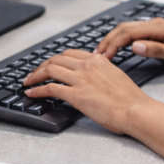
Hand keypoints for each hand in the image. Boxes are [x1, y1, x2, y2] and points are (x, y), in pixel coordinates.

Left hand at [23, 49, 150, 133]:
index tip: (49, 65)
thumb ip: (101, 72)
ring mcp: (80, 79)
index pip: (69, 54)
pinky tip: (31, 93)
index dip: (56, 59)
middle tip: (34, 73)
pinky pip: (49, 88)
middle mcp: (87, 66)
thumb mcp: (116, 76)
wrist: (135, 110)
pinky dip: (37, 90)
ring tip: (28, 82)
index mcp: (97, 60)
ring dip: (35, 76)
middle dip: (41, 66)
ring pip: (50, 70)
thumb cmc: (130, 99)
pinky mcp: (75, 95)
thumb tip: (93, 77)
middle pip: (56, 59)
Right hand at [94, 18, 163, 71]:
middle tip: (97, 55)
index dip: (113, 44)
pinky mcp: (160, 31)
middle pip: (125, 28)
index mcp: (159, 28)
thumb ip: (155, 49)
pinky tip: (121, 47)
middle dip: (109, 40)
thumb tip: (134, 46)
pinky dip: (124, 39)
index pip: (128, 33)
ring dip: (115, 39)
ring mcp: (158, 26)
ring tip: (104, 52)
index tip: (103, 56)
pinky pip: (137, 32)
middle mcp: (157, 24)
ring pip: (129, 29)